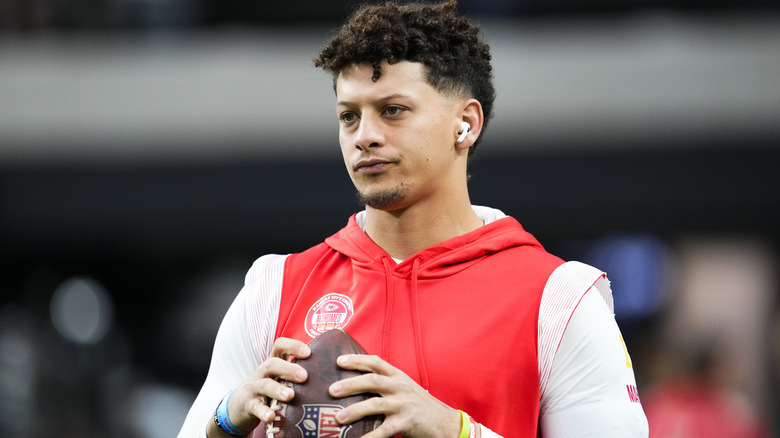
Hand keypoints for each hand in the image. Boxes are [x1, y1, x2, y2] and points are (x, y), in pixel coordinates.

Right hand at [209, 338, 310, 436]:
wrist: (239, 405)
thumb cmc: (267, 388)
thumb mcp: (278, 376)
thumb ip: (294, 372)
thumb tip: (325, 370)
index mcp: (273, 363)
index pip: (280, 346)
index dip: (293, 346)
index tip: (308, 353)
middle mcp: (263, 373)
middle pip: (272, 364)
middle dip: (288, 369)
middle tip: (304, 376)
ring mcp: (254, 388)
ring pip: (264, 386)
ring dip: (278, 390)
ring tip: (290, 395)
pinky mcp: (249, 405)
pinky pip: (256, 407)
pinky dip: (264, 412)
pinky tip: (271, 416)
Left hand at [328, 354, 461, 437]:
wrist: (444, 423)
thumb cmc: (419, 406)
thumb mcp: (404, 388)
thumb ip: (386, 384)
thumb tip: (356, 385)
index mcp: (398, 376)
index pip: (375, 362)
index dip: (357, 360)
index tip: (339, 361)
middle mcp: (400, 387)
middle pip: (372, 381)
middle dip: (350, 384)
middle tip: (331, 390)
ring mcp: (403, 404)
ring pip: (375, 404)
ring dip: (354, 411)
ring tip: (338, 418)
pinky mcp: (406, 422)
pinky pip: (383, 431)